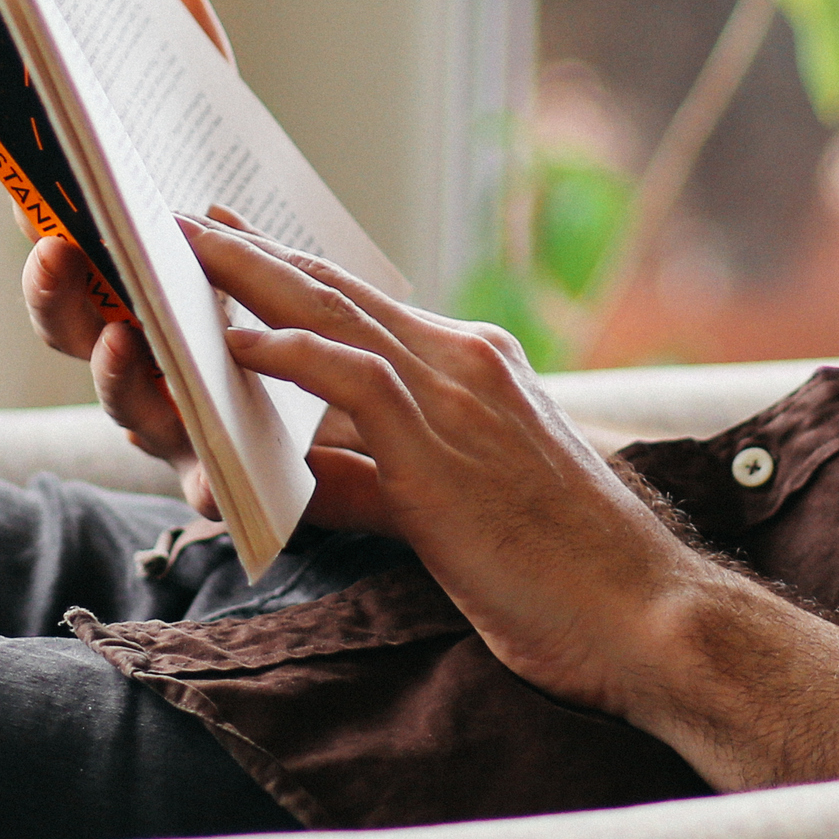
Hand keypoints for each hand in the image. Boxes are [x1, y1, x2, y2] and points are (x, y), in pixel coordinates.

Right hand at [18, 0, 229, 508]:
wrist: (340, 404)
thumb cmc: (257, 281)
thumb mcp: (234, 177)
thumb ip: (201, 89)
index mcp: (121, 282)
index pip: (61, 247)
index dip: (37, 218)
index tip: (25, 176)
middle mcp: (129, 351)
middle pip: (70, 328)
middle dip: (55, 291)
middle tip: (55, 247)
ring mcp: (170, 419)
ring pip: (125, 407)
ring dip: (116, 374)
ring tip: (128, 336)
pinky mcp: (226, 477)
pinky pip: (208, 487)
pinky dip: (208, 478)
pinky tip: (221, 477)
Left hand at [193, 212, 838, 790]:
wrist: (654, 617)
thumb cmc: (569, 582)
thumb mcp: (465, 513)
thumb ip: (384, 483)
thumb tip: (313, 480)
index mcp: (482, 370)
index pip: (368, 307)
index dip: (297, 276)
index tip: (239, 245)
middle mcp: (469, 364)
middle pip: (340, 292)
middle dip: (258, 255)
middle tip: (188, 222)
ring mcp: (459, 402)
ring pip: (335, 316)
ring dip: (252, 279)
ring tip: (184, 253)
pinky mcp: (442, 454)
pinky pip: (349, 382)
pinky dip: (286, 353)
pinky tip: (233, 342)